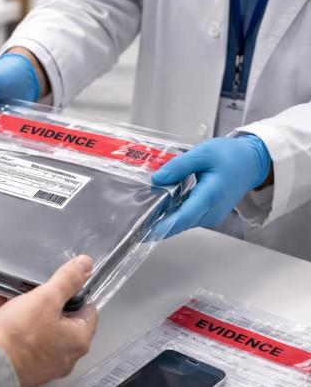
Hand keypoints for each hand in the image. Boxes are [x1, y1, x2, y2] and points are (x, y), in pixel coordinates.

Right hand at [0, 255, 97, 386]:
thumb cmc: (18, 338)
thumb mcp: (45, 298)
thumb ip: (66, 280)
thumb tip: (85, 265)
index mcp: (76, 341)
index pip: (86, 313)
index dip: (75, 294)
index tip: (62, 284)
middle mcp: (61, 356)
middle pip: (54, 321)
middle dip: (36, 301)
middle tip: (27, 289)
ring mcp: (36, 363)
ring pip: (28, 330)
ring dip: (13, 310)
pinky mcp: (14, 365)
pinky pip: (7, 340)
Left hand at [151, 135, 271, 237]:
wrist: (253, 162)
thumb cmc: (231, 156)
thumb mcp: (203, 153)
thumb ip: (178, 166)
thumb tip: (156, 179)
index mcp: (211, 196)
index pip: (183, 217)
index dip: (162, 227)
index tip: (143, 233)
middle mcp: (211, 212)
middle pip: (179, 223)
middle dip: (156, 224)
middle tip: (133, 222)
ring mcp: (211, 216)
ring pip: (182, 222)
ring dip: (163, 220)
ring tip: (141, 214)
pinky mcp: (209, 215)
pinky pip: (187, 218)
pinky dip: (172, 214)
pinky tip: (158, 207)